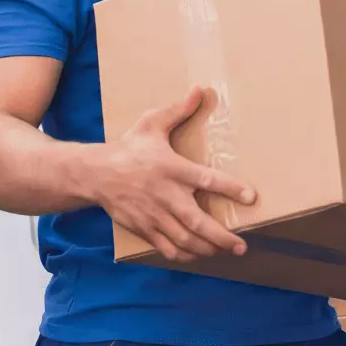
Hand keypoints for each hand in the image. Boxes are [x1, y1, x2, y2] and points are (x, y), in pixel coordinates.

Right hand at [83, 86, 255, 262]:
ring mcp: (154, 215)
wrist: (94, 173)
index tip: (251, 197)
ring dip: (207, 249)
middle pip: (198, 222)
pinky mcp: (144, 228)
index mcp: (172, 168)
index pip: (207, 180)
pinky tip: (197, 255)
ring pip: (185, 240)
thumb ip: (178, 111)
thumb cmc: (127, 148)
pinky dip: (184, 254)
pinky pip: (167, 248)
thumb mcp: (151, 124)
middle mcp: (166, 195)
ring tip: (225, 251)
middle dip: (222, 237)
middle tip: (241, 245)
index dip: (231, 189)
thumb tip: (199, 90)